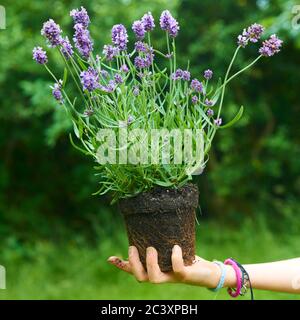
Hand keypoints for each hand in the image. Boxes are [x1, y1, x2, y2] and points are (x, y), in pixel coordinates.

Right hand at [107, 245, 221, 287]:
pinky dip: (175, 258)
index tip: (110, 258)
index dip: (122, 265)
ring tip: (151, 248)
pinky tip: (176, 247)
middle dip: (133, 264)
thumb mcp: (170, 249)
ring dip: (150, 263)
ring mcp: (171, 277)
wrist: (207, 272)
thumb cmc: (187, 259)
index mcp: (155, 268)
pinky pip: (177, 270)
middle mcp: (161, 275)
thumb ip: (161, 243)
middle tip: (133, 247)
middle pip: (140, 277)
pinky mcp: (184, 276)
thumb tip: (151, 226)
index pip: (134, 270)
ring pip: (153, 279)